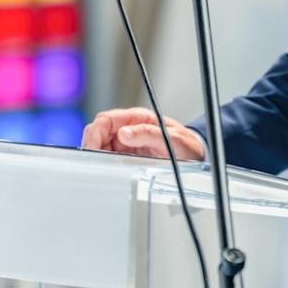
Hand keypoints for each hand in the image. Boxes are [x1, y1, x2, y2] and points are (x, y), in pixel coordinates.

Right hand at [80, 107, 205, 160]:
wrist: (194, 155)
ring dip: (97, 154)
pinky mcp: (128, 153)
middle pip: (99, 131)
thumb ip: (148, 134)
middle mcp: (130, 127)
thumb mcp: (170, 139)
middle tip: (92, 161)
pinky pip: (109, 155)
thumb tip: (123, 133)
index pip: (106, 119)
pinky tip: (106, 169)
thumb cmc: (185, 145)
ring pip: (101, 144)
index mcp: (138, 118)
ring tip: (100, 167)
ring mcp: (127, 140)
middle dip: (92, 144)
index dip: (95, 133)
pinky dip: (104, 161)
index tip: (92, 148)